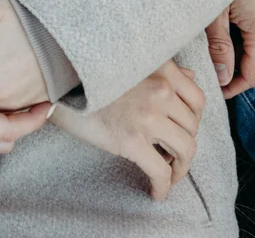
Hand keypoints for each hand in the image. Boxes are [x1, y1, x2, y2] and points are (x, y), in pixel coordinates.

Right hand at [51, 61, 204, 200]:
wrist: (56, 87)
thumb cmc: (90, 76)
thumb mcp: (131, 63)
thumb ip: (162, 68)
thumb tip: (189, 75)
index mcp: (161, 69)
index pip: (198, 100)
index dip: (194, 121)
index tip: (184, 131)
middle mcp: (160, 89)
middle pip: (193, 127)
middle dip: (186, 146)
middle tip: (173, 156)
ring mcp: (147, 115)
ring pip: (185, 150)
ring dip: (181, 168)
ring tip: (170, 175)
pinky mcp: (131, 140)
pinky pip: (161, 171)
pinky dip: (163, 186)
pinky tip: (156, 192)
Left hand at [204, 0, 254, 97]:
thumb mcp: (213, 12)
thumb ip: (219, 47)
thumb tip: (223, 78)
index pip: (254, 73)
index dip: (235, 86)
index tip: (217, 90)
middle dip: (235, 65)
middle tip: (208, 63)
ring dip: (241, 46)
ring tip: (214, 40)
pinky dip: (247, 31)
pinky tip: (227, 22)